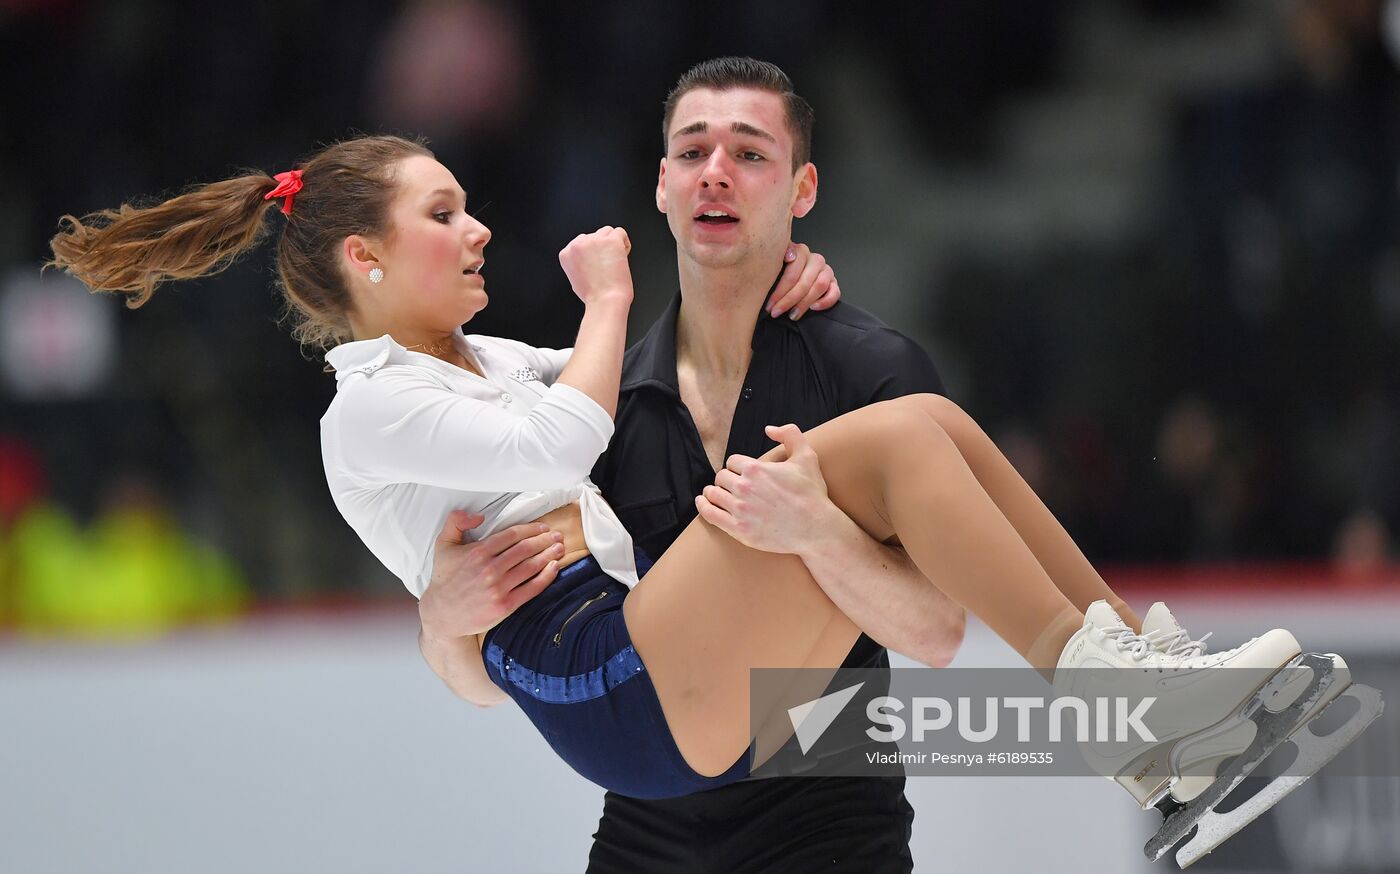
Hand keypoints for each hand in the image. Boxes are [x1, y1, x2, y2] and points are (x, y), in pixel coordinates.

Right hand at [419, 510, 564, 639]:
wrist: (442, 615)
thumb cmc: (444, 580)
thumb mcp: (443, 545)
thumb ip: (455, 522)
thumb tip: (478, 515)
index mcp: (478, 552)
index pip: (512, 535)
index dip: (531, 529)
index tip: (542, 527)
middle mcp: (490, 569)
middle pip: (526, 549)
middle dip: (545, 540)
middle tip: (557, 535)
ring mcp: (498, 588)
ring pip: (531, 566)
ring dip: (549, 555)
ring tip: (560, 548)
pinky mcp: (505, 606)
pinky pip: (531, 588)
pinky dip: (546, 577)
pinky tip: (554, 568)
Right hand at [559, 226, 633, 306]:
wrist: (605, 301)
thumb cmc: (593, 295)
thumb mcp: (575, 277)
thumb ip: (578, 262)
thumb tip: (588, 255)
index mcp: (566, 253)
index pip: (581, 242)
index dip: (592, 253)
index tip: (597, 264)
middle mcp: (578, 244)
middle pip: (594, 235)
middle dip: (602, 248)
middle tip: (607, 265)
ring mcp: (594, 240)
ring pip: (607, 231)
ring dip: (613, 245)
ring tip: (615, 262)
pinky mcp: (611, 241)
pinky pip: (620, 232)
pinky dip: (625, 244)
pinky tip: (623, 257)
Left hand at [694, 423, 840, 554]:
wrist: (816, 529)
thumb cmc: (811, 494)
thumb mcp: (807, 456)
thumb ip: (790, 434)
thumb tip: (768, 429)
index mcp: (756, 469)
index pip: (732, 461)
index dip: (736, 466)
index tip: (740, 472)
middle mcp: (744, 488)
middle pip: (721, 477)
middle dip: (725, 479)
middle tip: (730, 485)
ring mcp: (740, 510)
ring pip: (713, 494)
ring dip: (713, 492)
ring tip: (715, 493)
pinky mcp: (738, 529)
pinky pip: (710, 514)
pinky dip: (703, 507)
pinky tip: (703, 503)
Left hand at [766, 243, 838, 319]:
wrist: (794, 272)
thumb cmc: (782, 268)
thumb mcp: (775, 261)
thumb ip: (779, 256)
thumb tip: (788, 257)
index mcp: (801, 252)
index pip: (792, 273)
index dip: (780, 291)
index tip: (770, 305)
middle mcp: (816, 260)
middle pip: (804, 282)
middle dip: (789, 300)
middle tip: (777, 312)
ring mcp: (826, 271)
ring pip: (819, 286)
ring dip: (805, 303)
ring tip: (792, 314)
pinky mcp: (834, 282)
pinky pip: (835, 292)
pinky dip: (825, 302)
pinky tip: (813, 308)